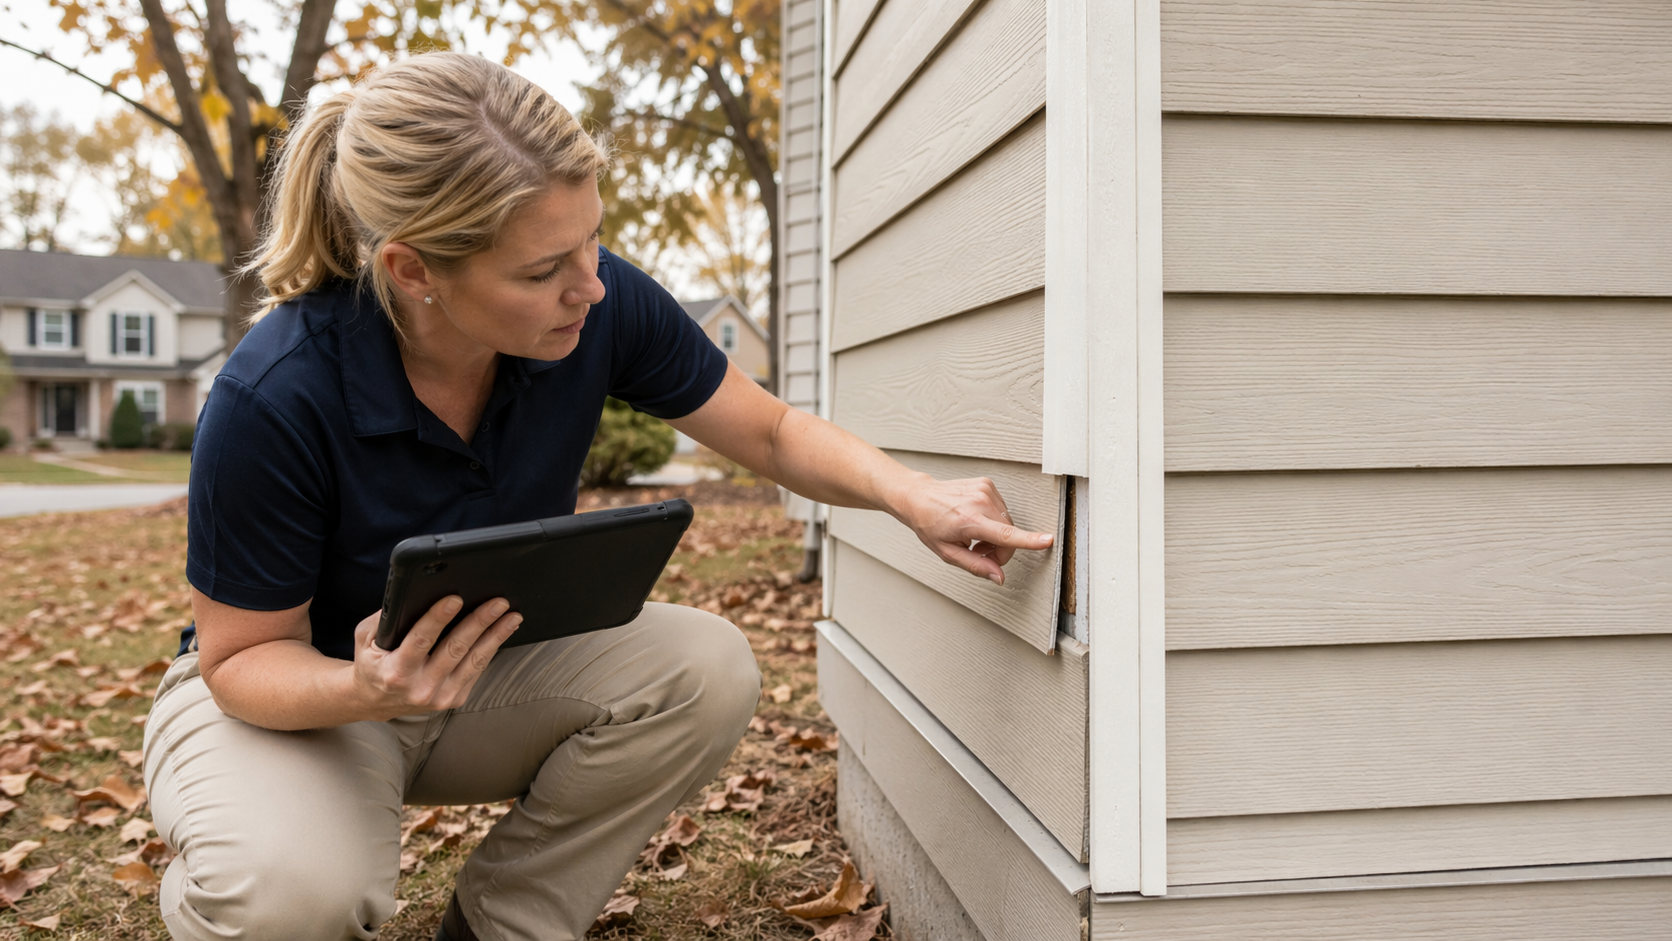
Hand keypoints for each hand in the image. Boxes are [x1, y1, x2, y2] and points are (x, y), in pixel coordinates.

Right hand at [348, 596, 521, 719]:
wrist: (375, 702)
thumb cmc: (373, 662)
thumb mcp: (365, 638)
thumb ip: (383, 619)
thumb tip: (413, 595)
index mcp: (395, 672)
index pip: (420, 640)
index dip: (438, 618)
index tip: (455, 598)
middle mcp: (419, 688)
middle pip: (455, 649)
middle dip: (479, 622)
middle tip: (497, 602)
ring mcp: (439, 697)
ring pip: (473, 661)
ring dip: (495, 636)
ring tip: (511, 616)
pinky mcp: (454, 700)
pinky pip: (477, 670)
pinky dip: (492, 649)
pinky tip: (502, 632)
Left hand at [895, 475, 1053, 584]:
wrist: (918, 497)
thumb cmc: (929, 524)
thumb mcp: (947, 553)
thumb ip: (976, 566)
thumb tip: (999, 577)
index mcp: (969, 521)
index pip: (1005, 534)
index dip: (1029, 540)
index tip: (1048, 540)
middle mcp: (980, 502)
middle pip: (1009, 535)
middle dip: (999, 549)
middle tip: (978, 551)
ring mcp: (985, 490)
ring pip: (1007, 522)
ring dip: (996, 534)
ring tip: (975, 536)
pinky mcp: (987, 484)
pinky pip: (1001, 509)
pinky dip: (993, 519)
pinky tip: (976, 521)